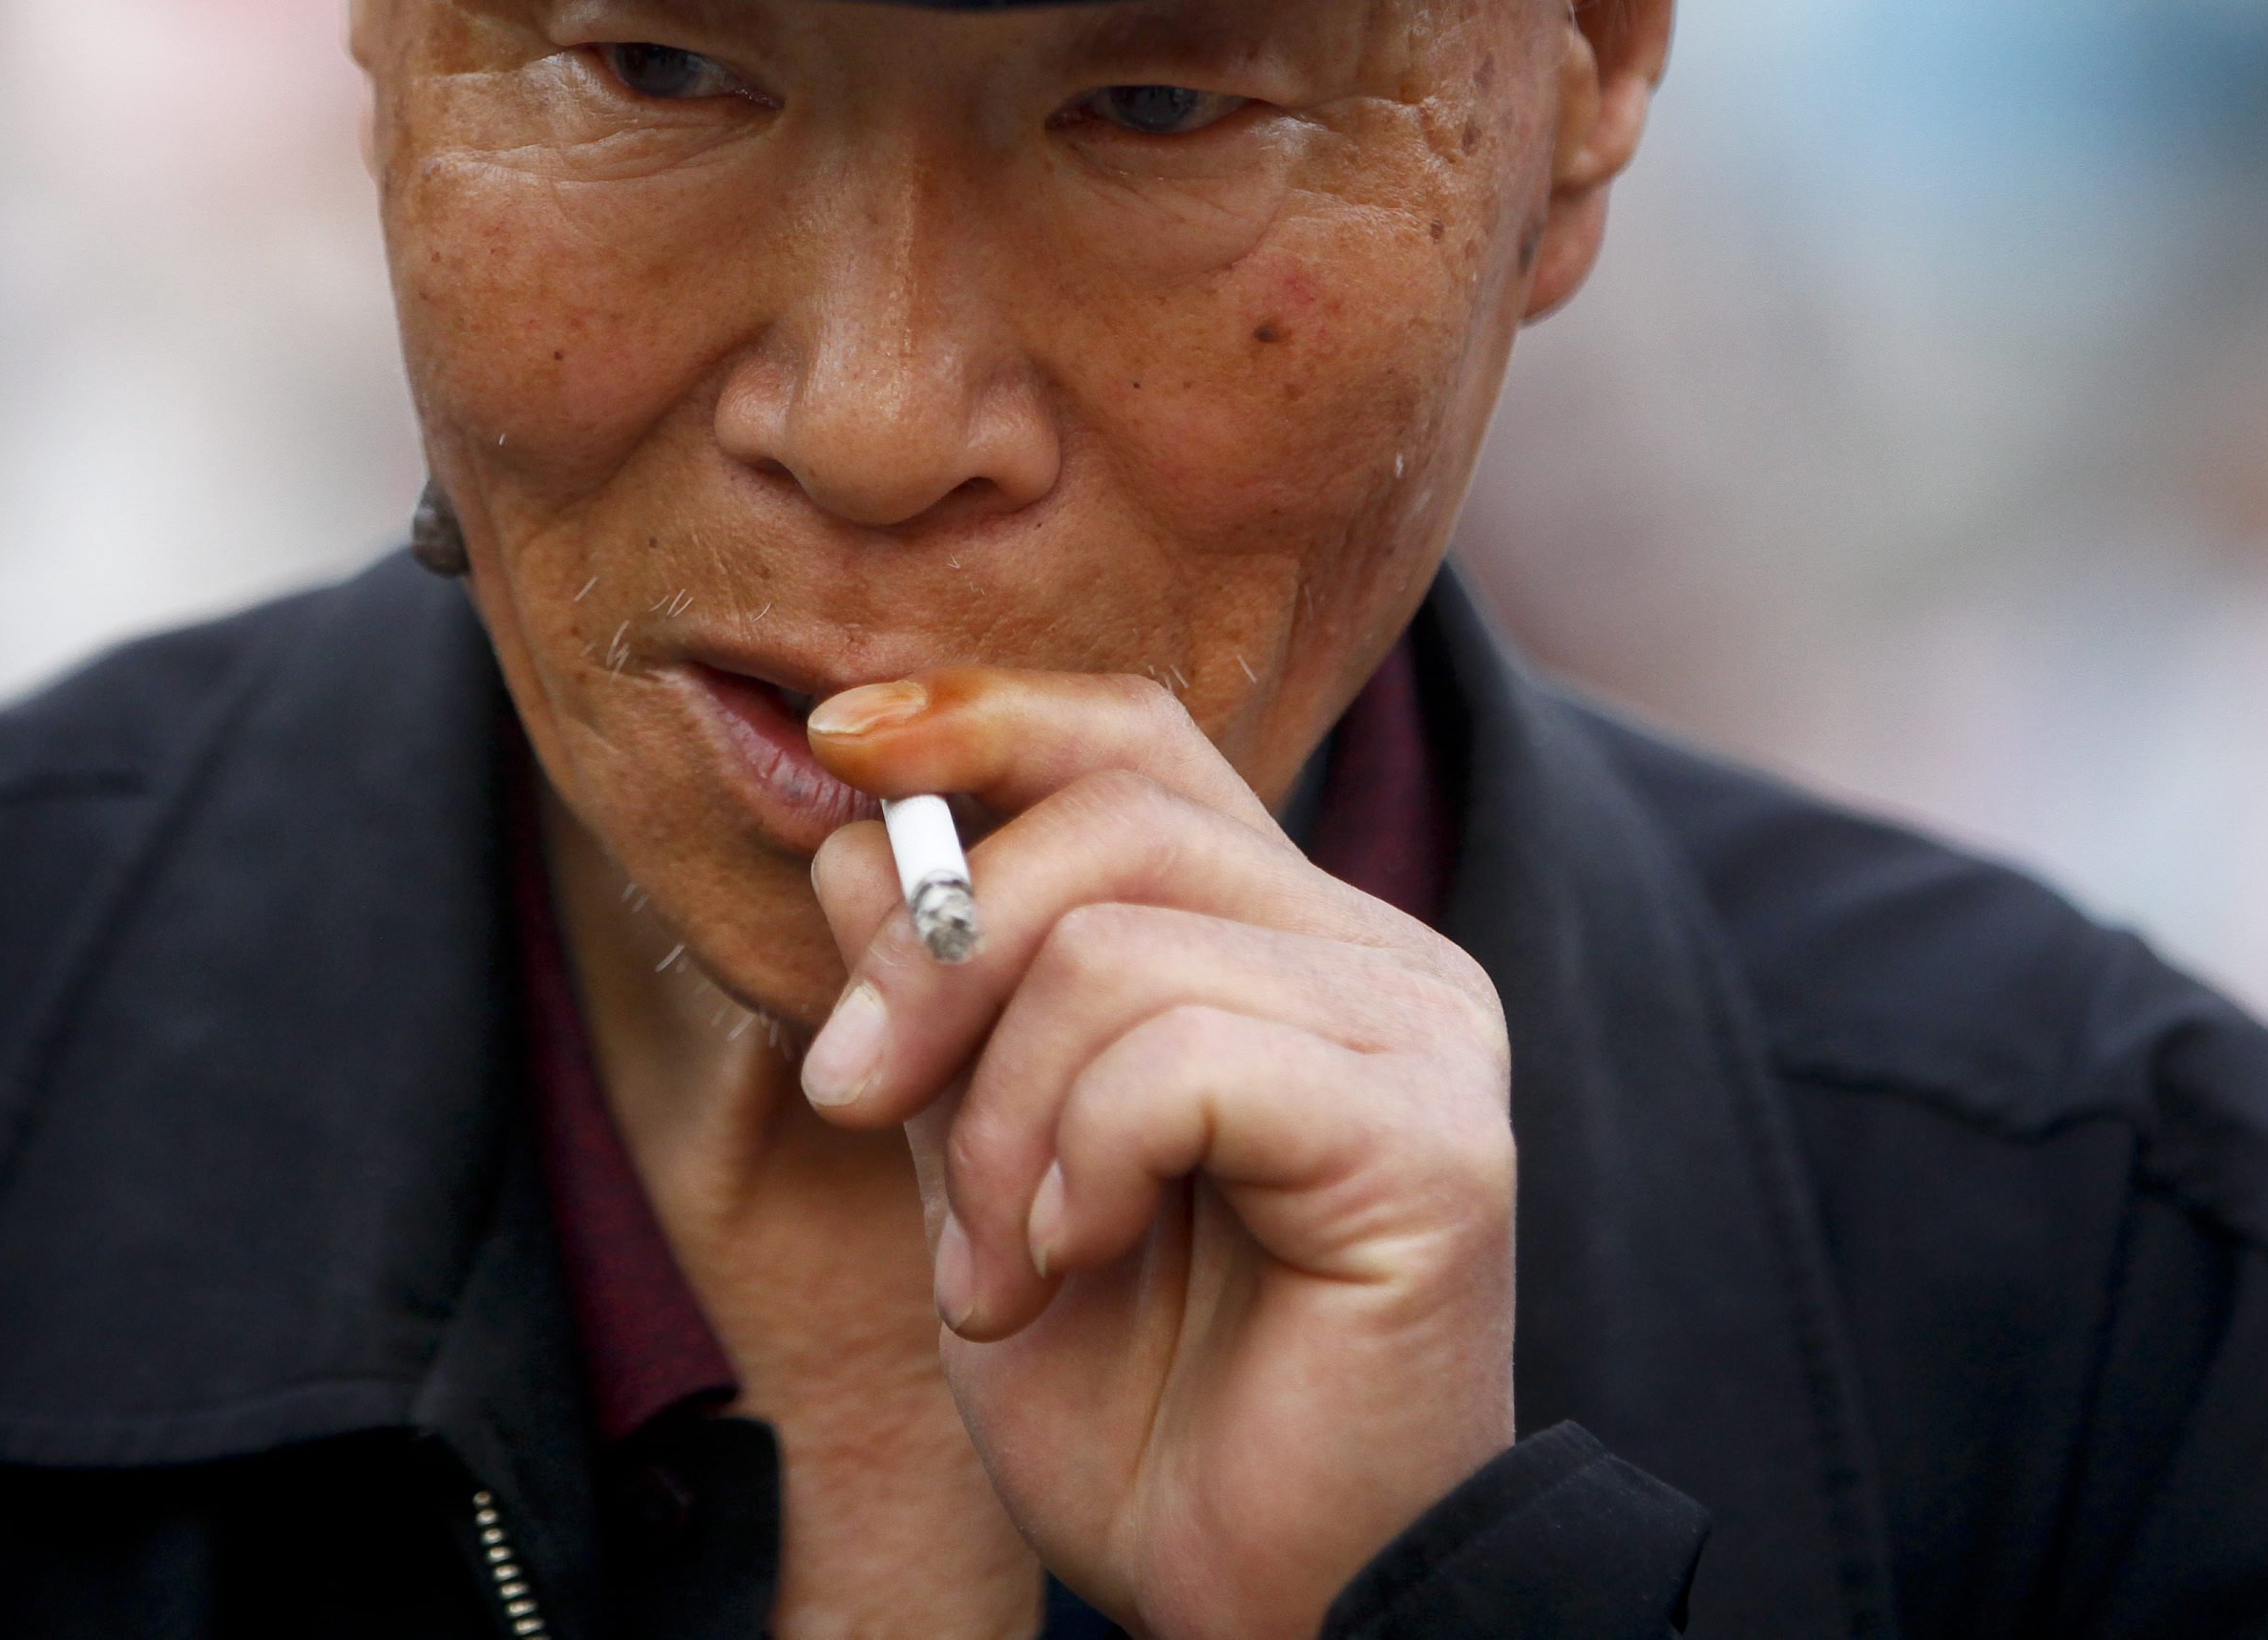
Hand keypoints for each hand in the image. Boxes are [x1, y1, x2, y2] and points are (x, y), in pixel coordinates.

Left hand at [798, 670, 1517, 1639]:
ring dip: (996, 1125)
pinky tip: (1080, 1270)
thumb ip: (939, 1000)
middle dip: (934, 953)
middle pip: (1109, 810)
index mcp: (1288, 941)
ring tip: (1005, 1272)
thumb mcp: (984, 1165)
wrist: (1258, 1601)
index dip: (980, 716)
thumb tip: (856, 823)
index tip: (836, 749)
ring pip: (1113, 949)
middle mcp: (1379, 958)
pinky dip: (1078, 1171)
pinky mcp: (1431, 1141)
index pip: (1135, 740)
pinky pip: (1177, 1062)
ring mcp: (1421, 1037)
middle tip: (855, 1103)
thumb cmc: (1139, 1402)